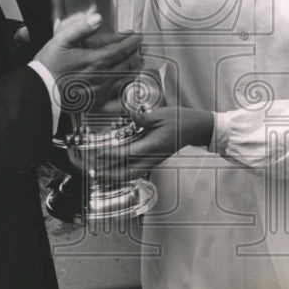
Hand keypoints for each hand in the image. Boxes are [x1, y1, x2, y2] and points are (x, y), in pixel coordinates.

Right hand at [34, 9, 142, 110]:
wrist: (39, 90)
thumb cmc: (48, 65)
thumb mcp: (61, 40)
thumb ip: (81, 28)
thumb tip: (97, 18)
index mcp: (96, 59)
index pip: (121, 49)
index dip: (132, 42)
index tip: (138, 36)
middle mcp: (103, 76)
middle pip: (126, 64)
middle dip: (136, 54)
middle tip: (141, 48)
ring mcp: (101, 92)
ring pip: (125, 80)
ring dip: (134, 70)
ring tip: (139, 63)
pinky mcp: (97, 105)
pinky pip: (117, 103)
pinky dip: (127, 97)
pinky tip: (131, 93)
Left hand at [92, 106, 213, 180]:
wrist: (195, 128)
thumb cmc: (178, 120)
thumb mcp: (159, 115)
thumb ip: (141, 117)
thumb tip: (126, 112)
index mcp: (152, 146)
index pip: (127, 153)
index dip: (111, 154)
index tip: (98, 154)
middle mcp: (152, 156)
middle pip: (127, 171)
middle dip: (110, 174)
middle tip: (94, 172)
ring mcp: (153, 160)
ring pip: (131, 173)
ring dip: (116, 176)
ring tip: (102, 176)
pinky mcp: (154, 159)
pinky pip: (136, 170)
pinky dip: (123, 172)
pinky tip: (115, 170)